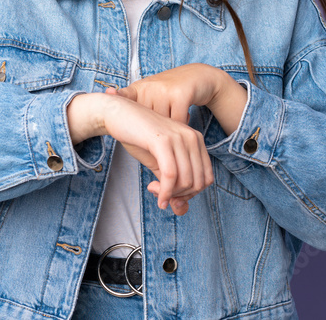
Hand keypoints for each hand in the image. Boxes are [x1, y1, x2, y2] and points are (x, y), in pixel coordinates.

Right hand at [99, 93, 212, 215]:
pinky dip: (165, 192)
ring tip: (155, 190)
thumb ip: (173, 185)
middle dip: (181, 196)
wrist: (119, 114)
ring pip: (186, 181)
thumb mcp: (159, 165)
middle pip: (198, 182)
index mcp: (196, 140)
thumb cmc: (139, 138)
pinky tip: (157, 196)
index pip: (207, 178)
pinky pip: (171, 175)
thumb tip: (181, 210)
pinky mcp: (163, 141)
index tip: (172, 194)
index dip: (191, 193)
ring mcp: (179, 138)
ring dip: (171, 194)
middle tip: (161, 194)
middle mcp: (192, 138)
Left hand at [107, 63, 223, 124]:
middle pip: (147, 121)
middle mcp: (149, 88)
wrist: (199, 76)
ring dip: (171, 130)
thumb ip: (140, 117)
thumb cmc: (171, 95)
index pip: (125, 95)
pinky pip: (178, 122)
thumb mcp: (152, 100)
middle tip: (163, 129)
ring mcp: (164, 90)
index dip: (117, 96)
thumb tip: (127, 138)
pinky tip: (186, 117)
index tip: (108, 93)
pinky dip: (183, 126)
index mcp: (139, 90)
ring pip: (163, 124)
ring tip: (175, 121)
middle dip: (155, 131)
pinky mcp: (180, 94)